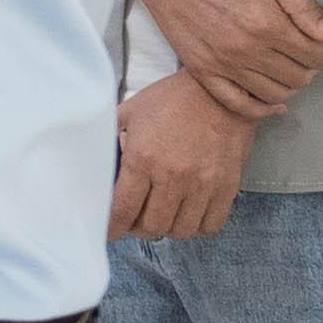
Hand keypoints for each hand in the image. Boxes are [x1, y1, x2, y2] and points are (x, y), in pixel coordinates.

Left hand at [109, 70, 265, 242]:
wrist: (220, 91)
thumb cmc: (173, 99)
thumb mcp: (130, 112)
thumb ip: (111, 138)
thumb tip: (96, 159)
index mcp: (143, 159)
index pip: (122, 210)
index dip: (112, 228)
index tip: (109, 232)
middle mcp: (173, 177)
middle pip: (151, 226)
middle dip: (137, 228)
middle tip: (134, 220)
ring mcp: (203, 184)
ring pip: (180, 230)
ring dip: (166, 228)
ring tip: (160, 217)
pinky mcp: (227, 186)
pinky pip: (211, 225)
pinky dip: (196, 227)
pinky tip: (187, 215)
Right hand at [123, 0, 322, 114]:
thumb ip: (301, 4)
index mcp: (267, 23)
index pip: (316, 55)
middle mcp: (247, 50)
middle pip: (299, 77)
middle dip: (311, 67)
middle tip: (306, 53)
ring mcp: (224, 65)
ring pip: (275, 94)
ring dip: (290, 85)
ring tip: (288, 69)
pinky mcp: (204, 73)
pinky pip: (239, 105)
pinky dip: (262, 110)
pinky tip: (273, 103)